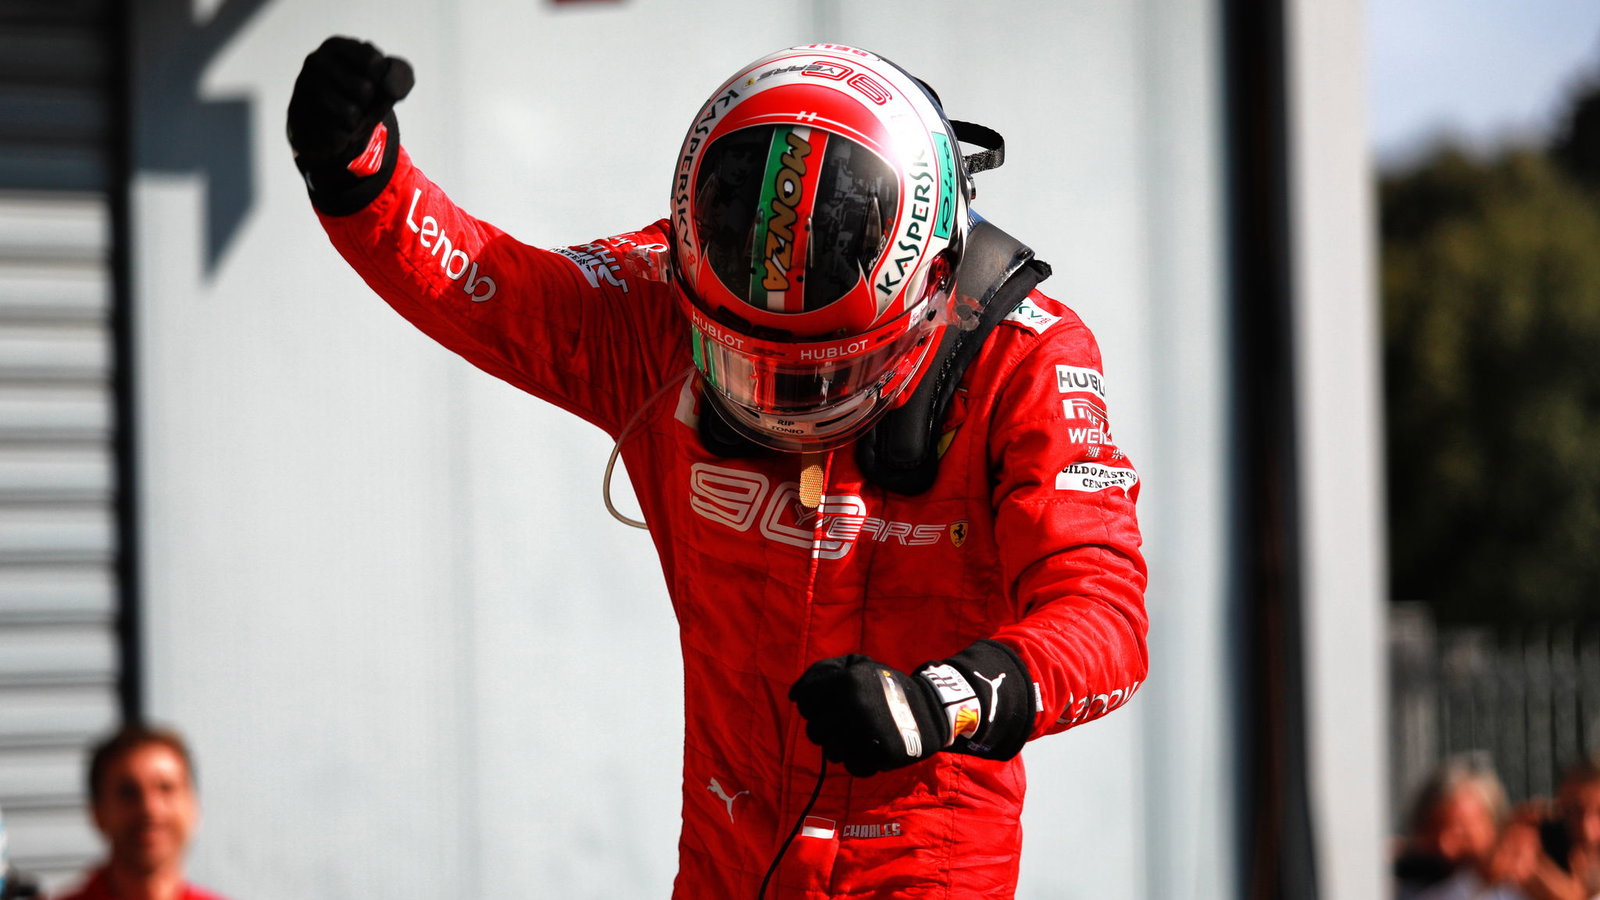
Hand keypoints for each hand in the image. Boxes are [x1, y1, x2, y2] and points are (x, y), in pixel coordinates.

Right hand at [286, 36, 412, 169]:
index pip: (375, 64)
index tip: (371, 81)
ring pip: (351, 113)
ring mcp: (305, 88)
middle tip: (358, 102)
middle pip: (365, 89)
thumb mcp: (385, 80)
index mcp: (336, 46)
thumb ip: (399, 75)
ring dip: (358, 120)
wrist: (328, 125)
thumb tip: (391, 88)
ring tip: (348, 113)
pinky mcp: (303, 117)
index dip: (381, 80)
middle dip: (369, 103)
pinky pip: (339, 133)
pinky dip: (345, 134)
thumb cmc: (361, 95)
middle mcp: (316, 62)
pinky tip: (335, 125)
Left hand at [788, 640, 1032, 777]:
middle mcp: (852, 707)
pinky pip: (853, 768)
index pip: (804, 701)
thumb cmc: (886, 685)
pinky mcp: (879, 756)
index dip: (813, 705)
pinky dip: (860, 763)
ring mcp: (865, 733)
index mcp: (845, 681)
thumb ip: (822, 673)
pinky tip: (871, 749)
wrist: (931, 708)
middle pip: (814, 731)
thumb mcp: (857, 665)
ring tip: (859, 737)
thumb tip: (794, 695)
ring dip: (842, 748)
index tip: (828, 705)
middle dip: (826, 729)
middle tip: (846, 723)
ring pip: (831, 753)